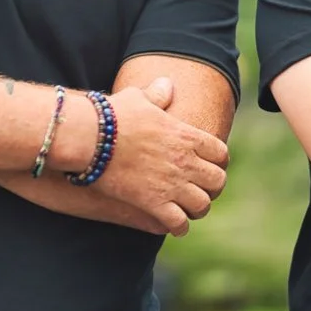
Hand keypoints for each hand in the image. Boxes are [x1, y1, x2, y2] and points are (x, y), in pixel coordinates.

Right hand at [92, 80, 230, 233]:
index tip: (210, 166)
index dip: (218, 162)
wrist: (90, 137)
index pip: (220, 153)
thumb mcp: (138, 98)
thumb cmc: (111, 115)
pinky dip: (179, 227)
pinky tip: (174, 226)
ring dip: (197, 209)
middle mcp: (185, 161)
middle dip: (212, 188)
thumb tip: (166, 83)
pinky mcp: (153, 203)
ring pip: (202, 205)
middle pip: (218, 181)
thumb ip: (156, 94)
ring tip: (189, 210)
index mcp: (186, 135)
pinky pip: (178, 223)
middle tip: (202, 190)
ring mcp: (171, 184)